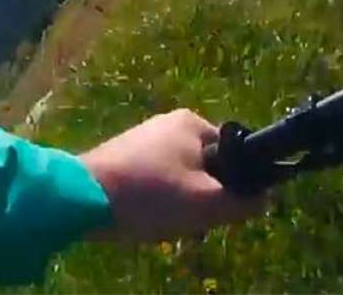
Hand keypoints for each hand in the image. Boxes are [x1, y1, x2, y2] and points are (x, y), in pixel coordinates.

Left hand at [80, 109, 263, 241]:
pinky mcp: (119, 155)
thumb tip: (264, 199)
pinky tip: (141, 216)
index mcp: (193, 123)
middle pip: (203, 167)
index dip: (231, 184)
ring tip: (161, 220)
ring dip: (176, 200)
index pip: (232, 154)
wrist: (77, 199)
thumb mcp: (205, 204)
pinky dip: (153, 198)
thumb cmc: (149, 194)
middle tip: (189, 218)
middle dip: (200, 195)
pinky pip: (152, 179)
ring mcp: (141, 137)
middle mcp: (168, 122)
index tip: (218, 206)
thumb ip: (242, 202)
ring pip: (177, 176)